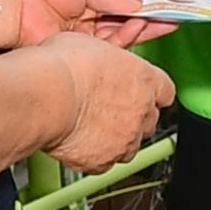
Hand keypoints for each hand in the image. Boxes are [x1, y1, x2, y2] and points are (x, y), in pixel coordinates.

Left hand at [0, 0, 173, 49]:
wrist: (10, 7)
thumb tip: (135, 3)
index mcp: (85, 5)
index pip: (120, 10)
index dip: (142, 10)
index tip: (161, 8)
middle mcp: (85, 26)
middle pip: (123, 27)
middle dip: (147, 24)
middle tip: (169, 19)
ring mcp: (81, 42)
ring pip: (117, 42)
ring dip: (137, 31)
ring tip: (152, 21)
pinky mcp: (77, 57)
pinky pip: (106, 52)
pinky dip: (122, 42)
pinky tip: (134, 30)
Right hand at [40, 33, 175, 173]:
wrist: (45, 95)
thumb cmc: (62, 66)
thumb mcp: (92, 46)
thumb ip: (108, 61)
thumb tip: (100, 60)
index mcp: (144, 78)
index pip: (165, 91)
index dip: (151, 93)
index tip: (141, 94)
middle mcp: (141, 112)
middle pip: (149, 121)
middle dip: (133, 118)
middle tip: (108, 110)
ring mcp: (125, 139)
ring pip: (129, 146)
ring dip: (115, 140)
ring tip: (90, 128)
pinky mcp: (103, 162)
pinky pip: (103, 163)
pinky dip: (93, 156)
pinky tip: (77, 142)